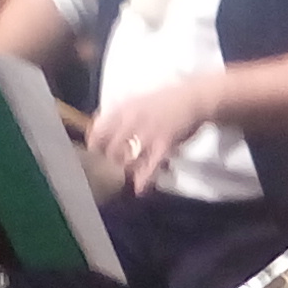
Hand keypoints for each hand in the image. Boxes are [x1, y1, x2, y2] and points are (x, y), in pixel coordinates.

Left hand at [91, 77, 215, 194]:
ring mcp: (147, 132)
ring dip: (125, 174)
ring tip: (125, 182)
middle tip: (109, 174)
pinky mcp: (163, 144)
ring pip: (127, 161)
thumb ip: (119, 115)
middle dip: (108, 165)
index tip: (94, 157)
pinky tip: (140, 189)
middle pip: (110, 150)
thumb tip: (102, 129)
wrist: (194, 98)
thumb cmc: (166, 100)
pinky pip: (149, 167)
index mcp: (122, 109)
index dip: (93, 147)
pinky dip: (143, 181)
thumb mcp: (136, 101)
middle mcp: (131, 120)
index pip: (98, 131)